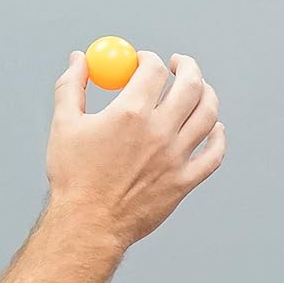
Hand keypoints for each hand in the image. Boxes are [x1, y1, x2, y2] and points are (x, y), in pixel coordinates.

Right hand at [45, 51, 225, 246]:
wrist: (90, 223)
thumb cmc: (74, 176)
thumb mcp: (64, 123)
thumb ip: (72, 85)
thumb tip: (79, 59)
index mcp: (130, 113)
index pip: (154, 70)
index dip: (149, 59)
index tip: (144, 61)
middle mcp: (159, 132)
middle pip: (191, 86)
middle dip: (187, 67)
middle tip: (179, 64)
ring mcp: (176, 158)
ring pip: (209, 116)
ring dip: (207, 95)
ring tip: (199, 89)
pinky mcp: (185, 182)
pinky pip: (214, 156)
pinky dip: (219, 138)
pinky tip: (215, 128)